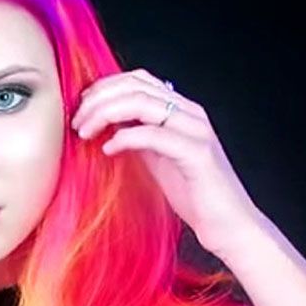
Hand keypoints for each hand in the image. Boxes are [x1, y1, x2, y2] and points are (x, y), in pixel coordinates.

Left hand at [71, 68, 264, 255]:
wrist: (229, 225)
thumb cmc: (192, 193)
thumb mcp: (156, 157)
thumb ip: (137, 134)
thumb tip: (105, 121)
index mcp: (181, 110)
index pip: (138, 80)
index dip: (105, 87)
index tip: (81, 106)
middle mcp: (190, 113)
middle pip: (136, 86)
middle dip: (99, 99)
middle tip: (76, 121)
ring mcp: (195, 130)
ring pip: (142, 103)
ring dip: (105, 114)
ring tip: (85, 132)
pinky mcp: (197, 153)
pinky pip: (154, 134)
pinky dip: (125, 138)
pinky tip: (108, 149)